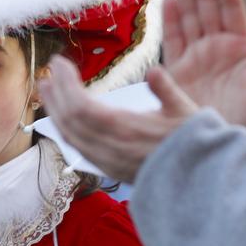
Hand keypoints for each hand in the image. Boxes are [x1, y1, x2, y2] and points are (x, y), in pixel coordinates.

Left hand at [39, 55, 197, 182]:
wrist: (198, 181)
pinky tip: (61, 116)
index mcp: (126, 130)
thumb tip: (153, 71)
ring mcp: (107, 161)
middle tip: (47, 72)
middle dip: (55, 94)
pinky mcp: (108, 168)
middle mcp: (110, 148)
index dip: (65, 85)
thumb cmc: (195, 142)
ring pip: (70, 136)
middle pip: (70, 121)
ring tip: (46, 90)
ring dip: (55, 111)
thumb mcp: (186, 111)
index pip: (82, 107)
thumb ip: (167, 90)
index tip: (59, 63)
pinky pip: (78, 148)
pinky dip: (65, 129)